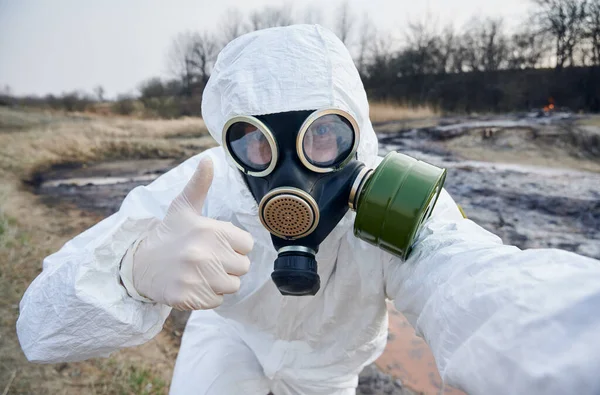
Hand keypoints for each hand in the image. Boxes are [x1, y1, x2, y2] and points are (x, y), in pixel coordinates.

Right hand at [131, 157, 252, 309]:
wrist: (139, 264)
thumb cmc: (169, 235)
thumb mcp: (184, 207)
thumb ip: (200, 184)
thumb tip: (209, 159)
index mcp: (210, 230)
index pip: (247, 245)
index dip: (233, 245)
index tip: (215, 244)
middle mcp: (204, 253)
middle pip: (243, 267)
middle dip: (228, 264)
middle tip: (206, 259)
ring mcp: (196, 277)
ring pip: (232, 286)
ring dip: (219, 282)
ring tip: (200, 271)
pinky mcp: (188, 297)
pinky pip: (217, 301)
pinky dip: (207, 296)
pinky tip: (192, 284)